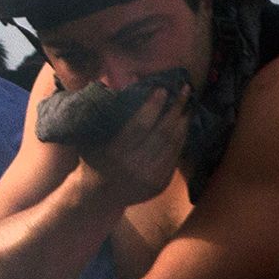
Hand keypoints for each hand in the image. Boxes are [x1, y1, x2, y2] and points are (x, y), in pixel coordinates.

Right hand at [78, 82, 188, 206]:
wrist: (97, 197)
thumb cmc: (93, 160)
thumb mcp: (90, 137)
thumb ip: (106, 111)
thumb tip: (127, 81)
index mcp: (114, 154)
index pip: (139, 125)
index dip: (152, 106)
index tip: (162, 89)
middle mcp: (133, 167)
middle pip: (161, 133)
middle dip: (175, 108)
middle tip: (185, 89)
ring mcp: (149, 178)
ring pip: (172, 144)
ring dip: (183, 121)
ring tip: (188, 103)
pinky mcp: (160, 184)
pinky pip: (175, 156)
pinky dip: (181, 138)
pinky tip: (183, 124)